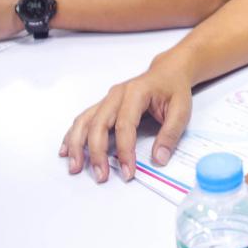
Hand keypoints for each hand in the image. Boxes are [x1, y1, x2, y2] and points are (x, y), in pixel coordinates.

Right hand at [60, 62, 193, 183]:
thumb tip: (159, 159)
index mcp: (136, 93)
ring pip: (85, 121)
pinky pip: (83, 119)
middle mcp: (117, 94)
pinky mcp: (103, 105)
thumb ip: (171, 133)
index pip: (125, 125)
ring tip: (75, 167)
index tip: (128, 172)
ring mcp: (107, 99)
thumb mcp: (182, 109)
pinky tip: (66, 150)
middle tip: (100, 176)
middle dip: (97, 152)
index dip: (125, 151)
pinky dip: (73, 135)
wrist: (167, 72)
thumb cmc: (173, 89)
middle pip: (99, 124)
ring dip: (77, 144)